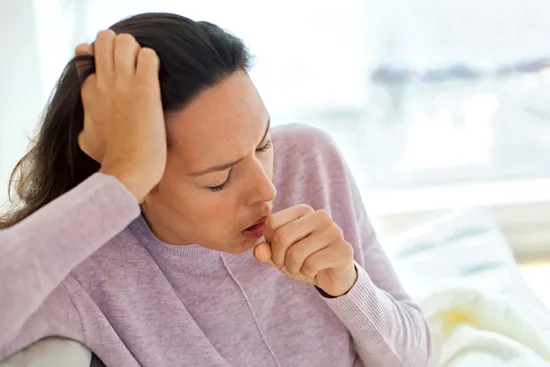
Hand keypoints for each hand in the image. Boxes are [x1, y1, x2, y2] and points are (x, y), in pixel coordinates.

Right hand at [75, 30, 165, 201]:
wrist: (127, 172)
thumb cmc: (111, 160)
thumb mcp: (87, 141)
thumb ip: (85, 128)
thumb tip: (84, 131)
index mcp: (88, 92)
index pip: (87, 54)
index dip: (104, 58)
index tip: (117, 72)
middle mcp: (102, 83)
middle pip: (105, 39)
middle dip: (120, 45)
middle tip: (134, 65)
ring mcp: (123, 84)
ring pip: (125, 41)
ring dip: (137, 50)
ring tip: (145, 70)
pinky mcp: (145, 89)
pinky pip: (148, 56)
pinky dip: (153, 60)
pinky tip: (156, 77)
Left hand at [254, 205, 356, 296]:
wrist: (333, 276)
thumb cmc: (304, 260)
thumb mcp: (280, 255)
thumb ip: (267, 251)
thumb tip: (258, 251)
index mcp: (304, 210)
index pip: (272, 222)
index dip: (269, 243)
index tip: (278, 253)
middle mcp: (320, 216)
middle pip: (282, 236)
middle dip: (279, 258)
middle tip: (287, 265)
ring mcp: (334, 231)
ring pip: (296, 253)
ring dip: (293, 268)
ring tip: (302, 268)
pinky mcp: (344, 249)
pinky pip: (311, 264)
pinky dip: (307, 272)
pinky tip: (315, 270)